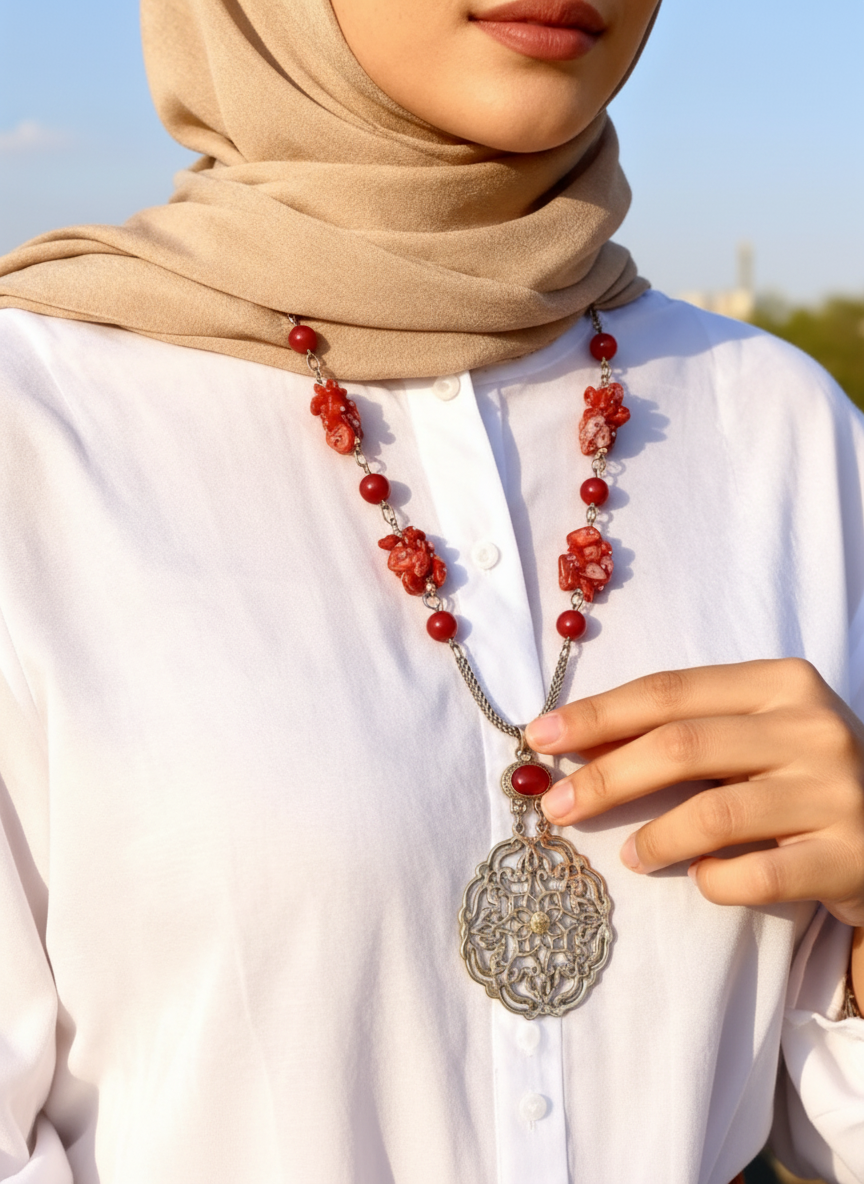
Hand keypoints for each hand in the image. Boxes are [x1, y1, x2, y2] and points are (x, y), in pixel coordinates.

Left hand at [524, 659, 863, 930]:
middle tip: (556, 806)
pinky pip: (753, 876)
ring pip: (713, 814)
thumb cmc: (804, 774)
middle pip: (681, 746)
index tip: (539, 737)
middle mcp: (813, 728)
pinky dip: (713, 881)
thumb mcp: (756, 732)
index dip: (597, 714)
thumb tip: (577, 742)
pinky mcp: (846, 857)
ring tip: (631, 855)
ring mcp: (835, 792)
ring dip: (654, 839)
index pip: (670, 692)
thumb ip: (686, 727)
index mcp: (783, 683)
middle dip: (605, 777)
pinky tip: (703, 880)